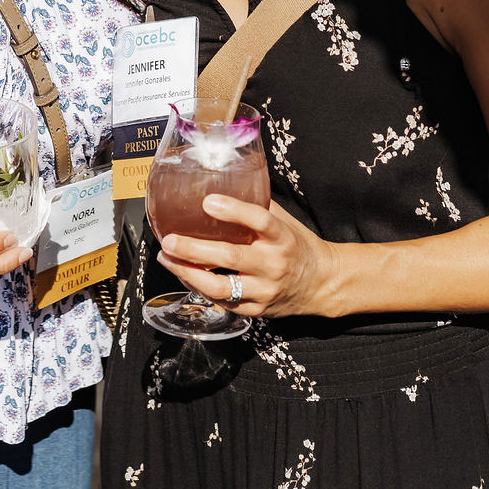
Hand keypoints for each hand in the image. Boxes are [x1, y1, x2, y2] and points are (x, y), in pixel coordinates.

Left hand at [157, 197, 338, 318]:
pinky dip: (199, 288)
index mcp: (282, 238)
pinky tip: (184, 273)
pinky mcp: (256, 310)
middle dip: (194, 249)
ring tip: (167, 258)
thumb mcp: (284, 222)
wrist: (321, 283)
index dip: (234, 211)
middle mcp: (274, 265)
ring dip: (188, 273)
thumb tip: (224, 179)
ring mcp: (264, 290)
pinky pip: (222, 301)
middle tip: (170, 240)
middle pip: (231, 257)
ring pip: (220, 287)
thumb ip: (257, 204)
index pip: (260, 221)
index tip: (208, 201)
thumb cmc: (296, 245)